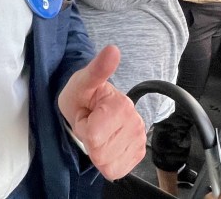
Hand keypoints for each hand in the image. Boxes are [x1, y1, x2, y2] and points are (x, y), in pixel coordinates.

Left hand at [58, 46, 145, 179]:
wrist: (90, 104)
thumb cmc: (82, 94)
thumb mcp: (81, 82)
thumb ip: (97, 70)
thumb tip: (113, 50)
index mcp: (122, 105)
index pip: (93, 136)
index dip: (83, 128)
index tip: (86, 115)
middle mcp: (136, 122)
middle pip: (100, 153)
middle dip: (89, 141)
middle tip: (90, 123)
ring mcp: (139, 138)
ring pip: (108, 165)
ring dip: (97, 152)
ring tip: (97, 131)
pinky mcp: (138, 151)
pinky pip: (117, 170)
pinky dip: (107, 161)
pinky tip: (107, 143)